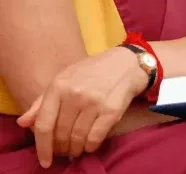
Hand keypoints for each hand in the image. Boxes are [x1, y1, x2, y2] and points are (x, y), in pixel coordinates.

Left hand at [17, 47, 147, 167]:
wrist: (126, 63)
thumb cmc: (92, 71)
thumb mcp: (65, 78)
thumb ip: (42, 101)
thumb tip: (23, 123)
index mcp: (59, 85)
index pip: (43, 124)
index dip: (42, 147)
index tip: (44, 160)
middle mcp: (75, 94)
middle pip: (60, 134)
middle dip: (61, 147)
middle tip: (65, 150)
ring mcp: (93, 102)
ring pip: (77, 139)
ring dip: (76, 149)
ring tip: (77, 148)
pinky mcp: (111, 110)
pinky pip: (94, 138)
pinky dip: (90, 146)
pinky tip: (90, 144)